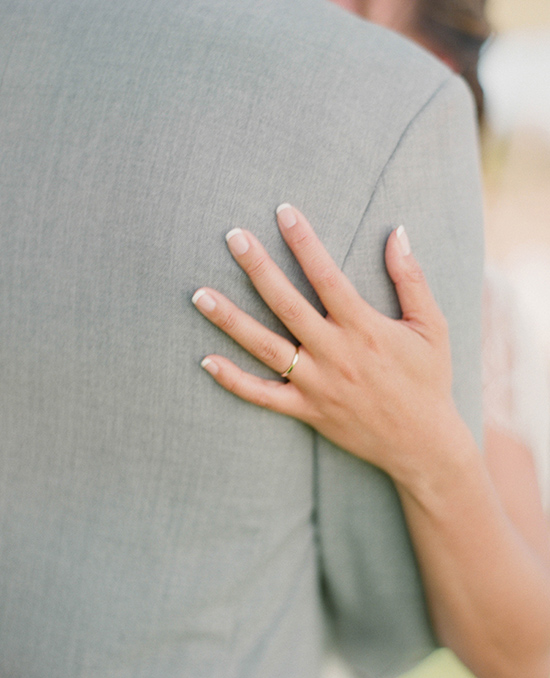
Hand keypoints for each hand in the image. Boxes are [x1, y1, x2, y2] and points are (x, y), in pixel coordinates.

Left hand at [192, 204, 461, 485]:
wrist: (422, 445)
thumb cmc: (428, 380)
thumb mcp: (432, 327)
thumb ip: (412, 279)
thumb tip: (398, 232)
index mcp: (364, 328)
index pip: (326, 276)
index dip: (304, 241)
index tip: (283, 212)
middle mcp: (334, 354)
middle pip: (286, 304)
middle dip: (258, 267)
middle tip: (232, 236)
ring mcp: (316, 384)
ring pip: (264, 347)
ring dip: (230, 320)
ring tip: (199, 294)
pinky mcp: (306, 411)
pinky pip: (262, 395)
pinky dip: (233, 380)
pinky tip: (206, 360)